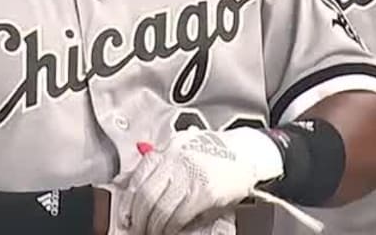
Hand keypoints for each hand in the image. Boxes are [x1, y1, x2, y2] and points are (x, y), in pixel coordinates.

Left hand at [126, 128, 283, 234]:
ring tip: (154, 231)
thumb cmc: (216, 151)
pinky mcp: (206, 192)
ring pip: (161, 208)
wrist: (249, 151)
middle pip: (147, 195)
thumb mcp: (184, 149)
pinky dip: (172, 227)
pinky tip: (171, 230)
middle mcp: (177, 160)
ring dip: (154, 226)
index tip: (126, 213)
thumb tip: (131, 184)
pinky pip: (180, 215)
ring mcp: (192, 175)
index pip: (138, 176)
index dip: (128, 200)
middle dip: (140, 217)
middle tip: (138, 227)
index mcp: (169, 149)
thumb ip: (160, 163)